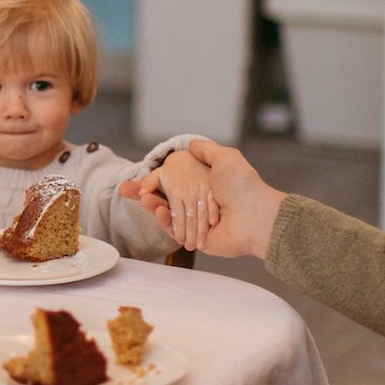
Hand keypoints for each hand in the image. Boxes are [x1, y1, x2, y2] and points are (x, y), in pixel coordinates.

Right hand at [116, 139, 285, 259]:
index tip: (143, 177)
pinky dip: (163, 219)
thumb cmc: (243, 186)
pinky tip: (155, 208)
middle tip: (129, 189)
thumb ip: (207, 150)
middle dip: (148, 194)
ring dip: (153, 205)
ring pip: (169, 214)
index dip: (157, 180)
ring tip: (143, 197)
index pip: (177, 183)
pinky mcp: (196, 240)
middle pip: (168, 199)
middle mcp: (203, 205)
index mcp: (208, 187)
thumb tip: (191, 145)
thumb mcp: (226, 158)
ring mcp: (199, 223)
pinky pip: (175, 230)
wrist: (255, 216)